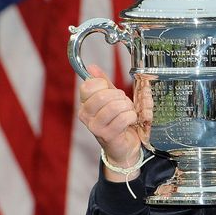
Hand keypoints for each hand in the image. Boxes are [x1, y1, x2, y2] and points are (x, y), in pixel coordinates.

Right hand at [78, 64, 141, 180]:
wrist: (124, 147)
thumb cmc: (117, 121)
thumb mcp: (110, 98)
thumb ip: (102, 82)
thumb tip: (91, 67)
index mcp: (84, 104)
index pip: (88, 86)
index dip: (105, 86)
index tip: (111, 93)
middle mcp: (85, 116)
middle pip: (102, 96)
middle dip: (119, 97)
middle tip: (124, 103)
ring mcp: (95, 127)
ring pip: (114, 106)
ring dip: (127, 107)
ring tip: (128, 112)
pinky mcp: (108, 135)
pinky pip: (123, 118)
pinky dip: (131, 116)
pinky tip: (131, 120)